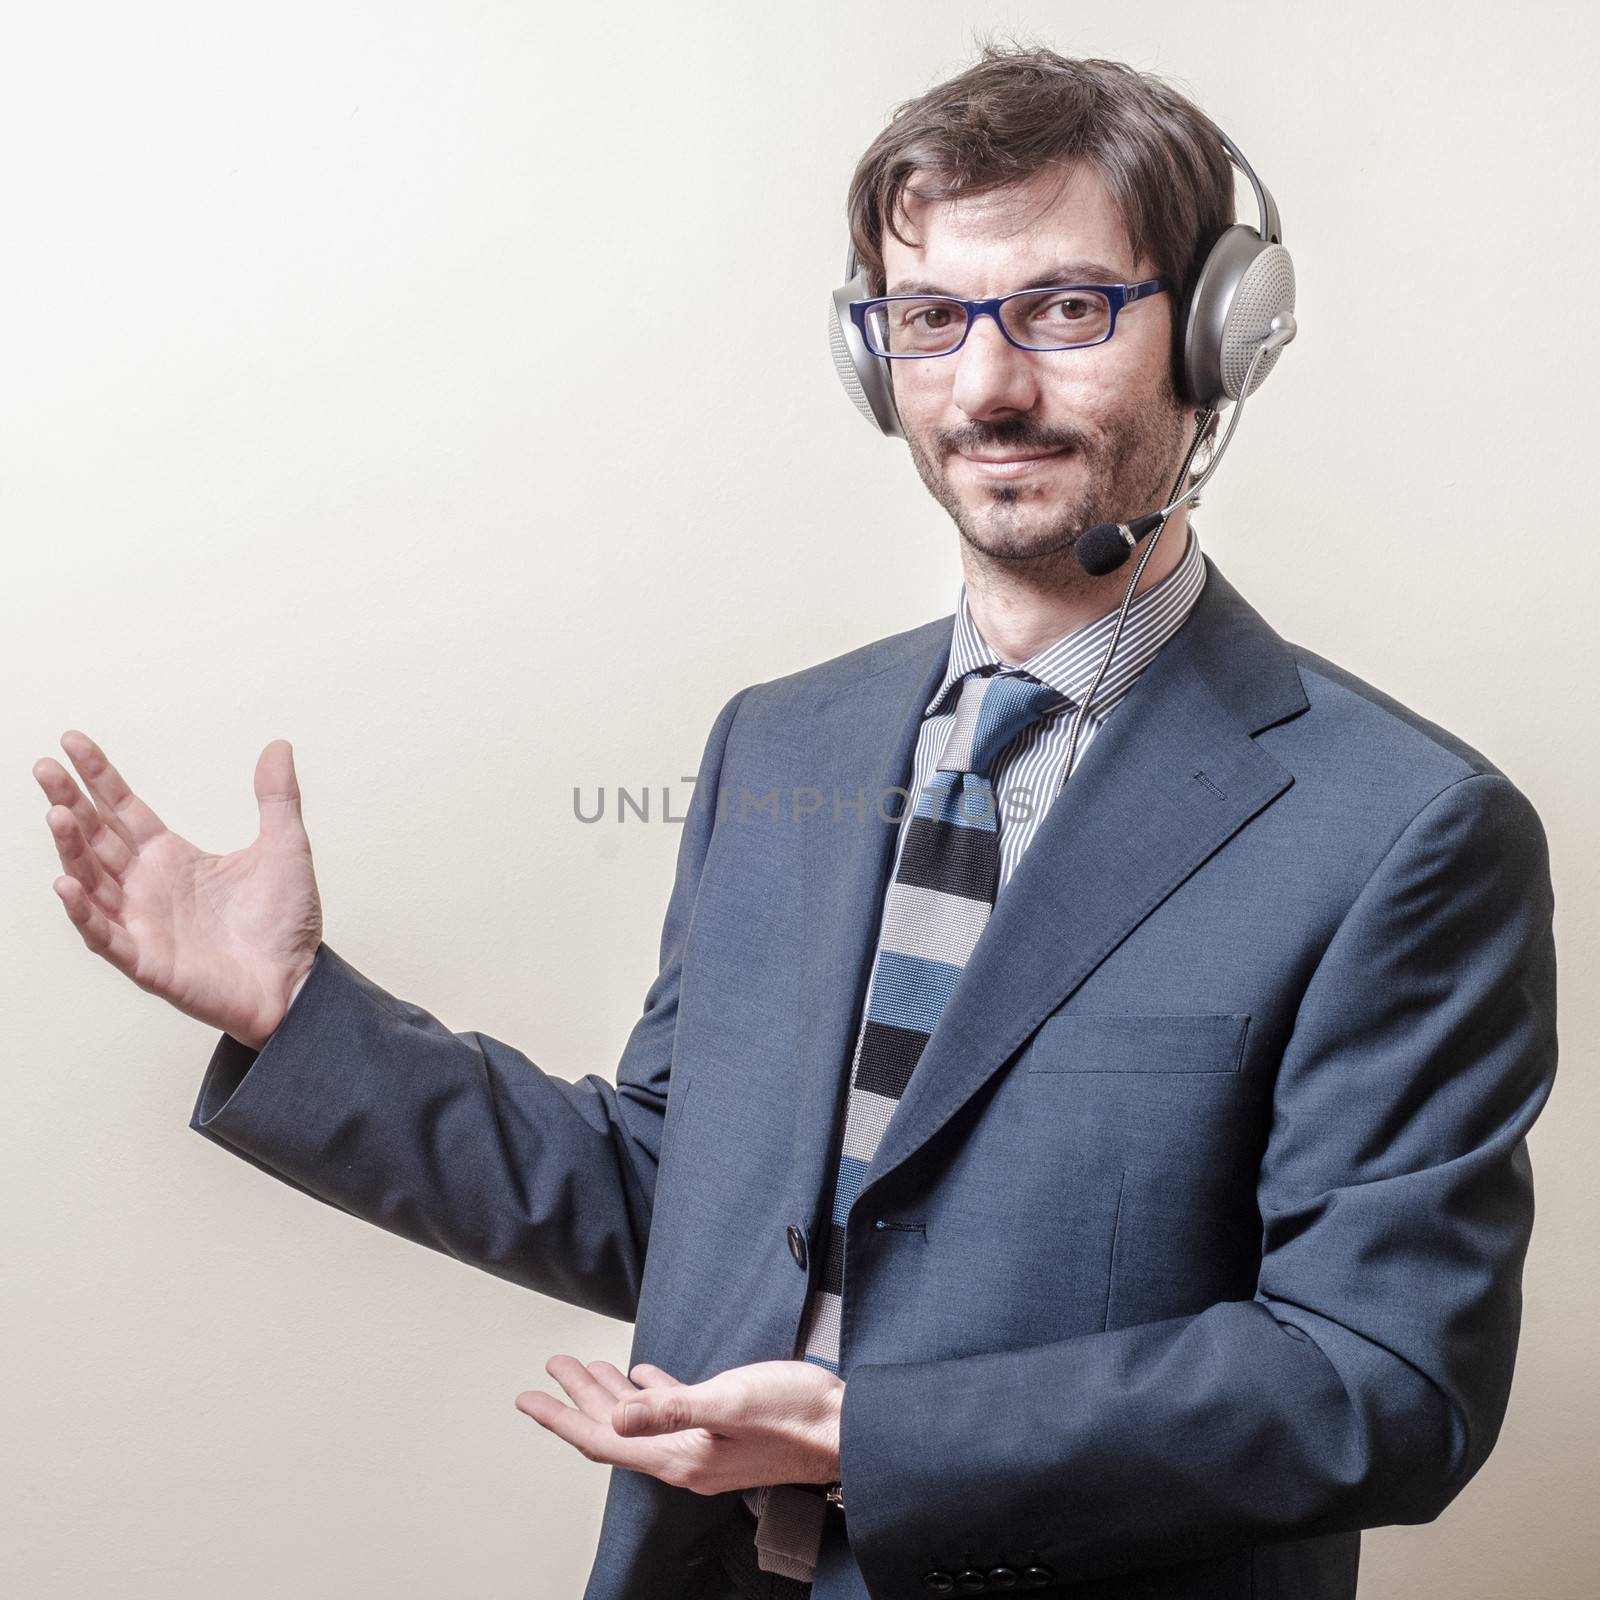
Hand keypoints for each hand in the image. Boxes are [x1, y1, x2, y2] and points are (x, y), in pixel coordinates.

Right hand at [34, 730, 321, 1049]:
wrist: (297, 981)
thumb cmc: (286, 923)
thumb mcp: (286, 848)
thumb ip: (277, 798)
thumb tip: (278, 746)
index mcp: (172, 858)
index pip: (122, 810)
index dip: (98, 778)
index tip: (73, 742)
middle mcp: (148, 887)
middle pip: (96, 838)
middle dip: (69, 802)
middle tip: (45, 767)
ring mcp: (142, 923)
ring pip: (92, 880)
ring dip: (71, 848)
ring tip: (56, 813)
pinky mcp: (146, 960)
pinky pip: (104, 935)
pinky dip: (83, 910)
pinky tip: (67, 882)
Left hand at [515, 1355, 844, 1495]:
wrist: (842, 1427)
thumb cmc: (793, 1415)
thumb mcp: (729, 1402)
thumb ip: (671, 1408)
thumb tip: (617, 1414)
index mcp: (678, 1456)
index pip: (601, 1440)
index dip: (560, 1417)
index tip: (526, 1398)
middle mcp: (683, 1456)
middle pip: (614, 1428)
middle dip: (578, 1396)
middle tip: (551, 1367)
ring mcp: (702, 1445)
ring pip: (640, 1418)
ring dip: (608, 1391)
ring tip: (583, 1366)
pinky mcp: (722, 1428)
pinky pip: (671, 1410)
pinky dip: (649, 1391)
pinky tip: (641, 1374)